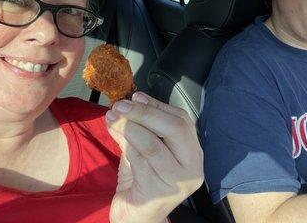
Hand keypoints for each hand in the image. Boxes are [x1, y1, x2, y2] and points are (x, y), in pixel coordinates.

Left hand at [106, 92, 203, 222]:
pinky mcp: (157, 193)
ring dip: (128, 126)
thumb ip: (146, 127)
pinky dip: (123, 142)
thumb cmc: (143, 180)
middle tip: (121, 105)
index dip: (158, 106)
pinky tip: (113, 133)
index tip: (136, 97)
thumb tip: (135, 99)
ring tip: (112, 117)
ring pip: (152, 144)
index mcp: (194, 154)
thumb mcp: (148, 149)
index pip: (182, 121)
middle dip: (145, 113)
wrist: (136, 217)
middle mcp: (192, 169)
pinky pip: (138, 160)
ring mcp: (177, 183)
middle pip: (174, 129)